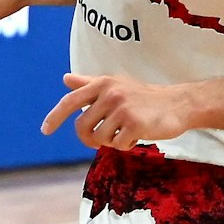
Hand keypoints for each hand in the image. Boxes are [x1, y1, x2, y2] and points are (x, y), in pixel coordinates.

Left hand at [41, 73, 195, 149]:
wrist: (178, 103)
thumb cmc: (144, 96)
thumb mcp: (116, 84)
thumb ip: (89, 83)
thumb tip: (65, 78)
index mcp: (102, 84)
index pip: (71, 101)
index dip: (55, 117)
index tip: (45, 131)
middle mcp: (110, 94)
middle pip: (83, 127)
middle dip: (90, 138)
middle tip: (104, 139)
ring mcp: (123, 109)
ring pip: (100, 138)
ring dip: (112, 141)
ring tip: (126, 132)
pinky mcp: (135, 124)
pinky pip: (118, 145)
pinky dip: (126, 146)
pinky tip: (138, 135)